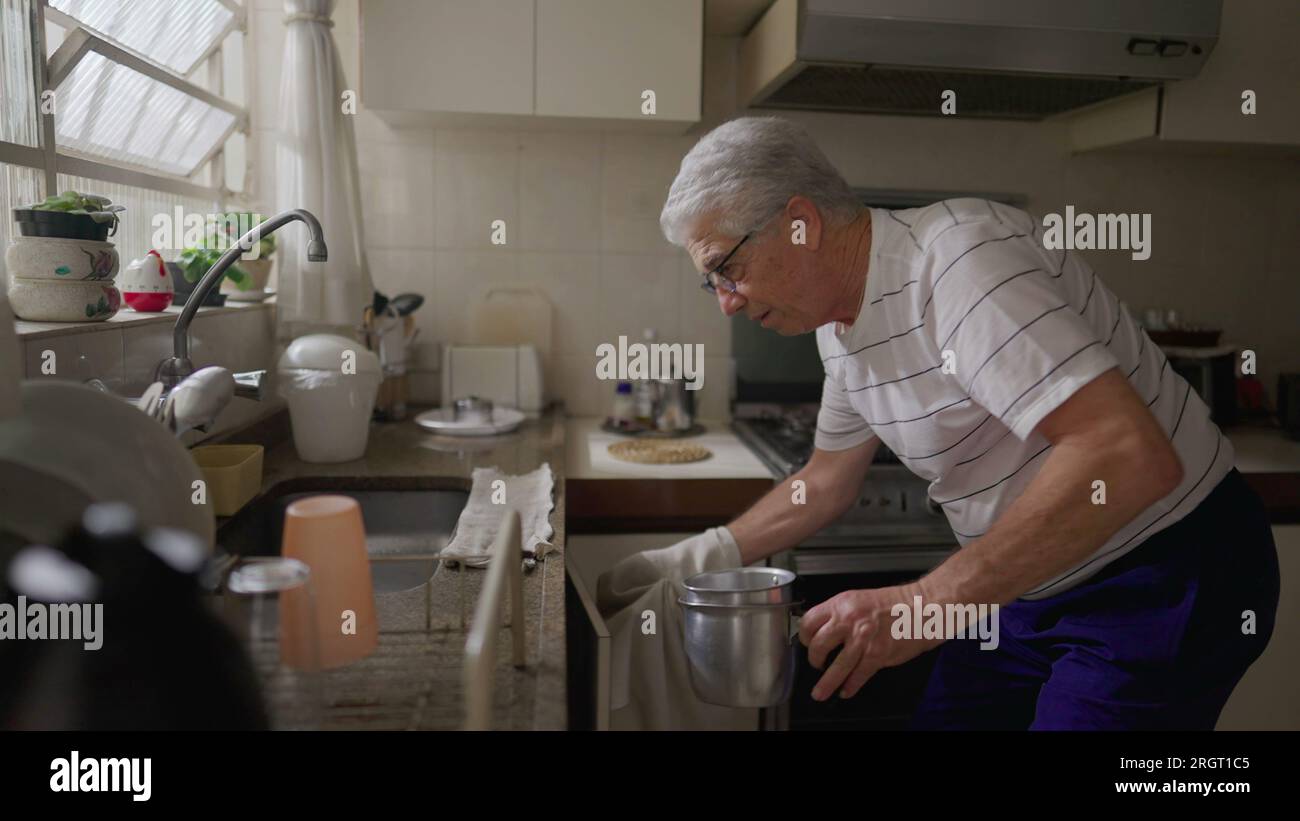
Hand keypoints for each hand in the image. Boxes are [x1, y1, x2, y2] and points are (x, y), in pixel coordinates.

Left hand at [797, 582, 942, 700]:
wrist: (922, 608)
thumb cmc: (894, 604)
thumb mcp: (858, 600)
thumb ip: (840, 615)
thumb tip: (824, 632)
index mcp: (841, 604)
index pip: (809, 621)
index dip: (804, 636)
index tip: (805, 643)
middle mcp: (849, 620)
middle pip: (817, 645)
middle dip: (814, 659)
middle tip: (816, 664)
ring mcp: (863, 639)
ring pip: (836, 666)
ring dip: (826, 683)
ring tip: (820, 692)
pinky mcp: (877, 655)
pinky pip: (858, 675)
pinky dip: (850, 685)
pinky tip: (846, 689)